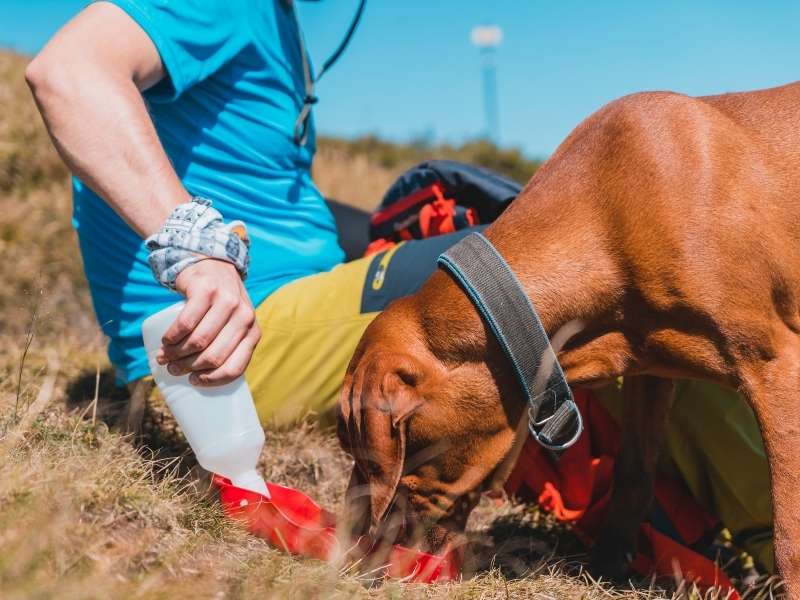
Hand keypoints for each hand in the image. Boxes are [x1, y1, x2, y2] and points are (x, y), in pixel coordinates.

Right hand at [155, 259, 260, 385]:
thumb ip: (231, 345)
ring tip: (165, 356)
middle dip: (188, 368)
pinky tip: (166, 341)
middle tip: (173, 368)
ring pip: (198, 341)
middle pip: (213, 356)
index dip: (212, 380)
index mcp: (253, 331)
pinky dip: (172, 337)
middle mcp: (245, 316)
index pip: (235, 367)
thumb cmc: (221, 303)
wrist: (213, 264)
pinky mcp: (206, 290)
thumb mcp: (235, 324)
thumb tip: (204, 378)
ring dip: (177, 354)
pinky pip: (186, 323)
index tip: (195, 381)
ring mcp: (226, 301)